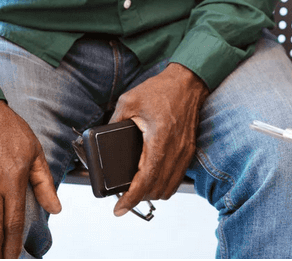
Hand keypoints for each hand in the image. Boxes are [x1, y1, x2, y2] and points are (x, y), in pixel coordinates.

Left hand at [109, 63, 209, 215]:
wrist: (188, 82)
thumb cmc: (161, 89)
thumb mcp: (130, 101)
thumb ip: (114, 121)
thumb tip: (102, 137)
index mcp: (159, 138)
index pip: (146, 179)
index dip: (131, 198)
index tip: (119, 209)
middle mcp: (175, 149)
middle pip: (157, 188)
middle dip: (139, 197)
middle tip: (123, 197)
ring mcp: (184, 151)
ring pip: (170, 187)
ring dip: (153, 193)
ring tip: (138, 191)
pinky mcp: (189, 150)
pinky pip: (178, 178)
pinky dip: (165, 184)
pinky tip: (154, 180)